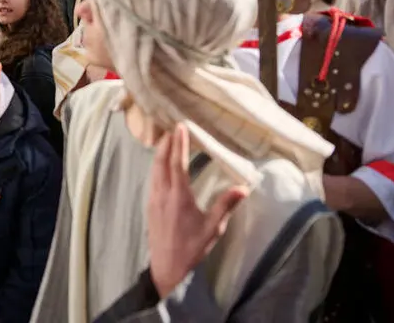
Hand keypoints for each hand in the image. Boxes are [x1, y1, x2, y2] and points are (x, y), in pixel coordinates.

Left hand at [148, 124, 247, 297]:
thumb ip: (225, 205)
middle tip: (172, 127)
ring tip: (166, 140)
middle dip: (166, 142)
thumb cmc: (192, 249)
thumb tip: (244, 188)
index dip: (178, 143)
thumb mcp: (213, 228)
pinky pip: (152, 179)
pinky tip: (162, 165)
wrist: (166, 268)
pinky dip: (157, 166)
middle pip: (161, 161)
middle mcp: (162, 194)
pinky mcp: (149, 206)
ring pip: (154, 169)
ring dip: (160, 153)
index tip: (180, 126)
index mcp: (178, 197)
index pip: (177, 163)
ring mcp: (153, 199)